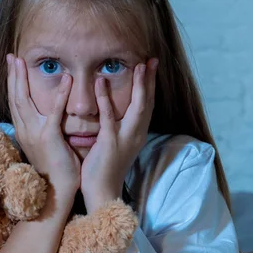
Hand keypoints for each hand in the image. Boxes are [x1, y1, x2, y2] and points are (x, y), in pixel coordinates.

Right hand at [7, 54, 79, 199]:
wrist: (57, 191)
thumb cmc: (56, 169)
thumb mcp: (45, 145)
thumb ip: (44, 129)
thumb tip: (47, 117)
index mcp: (23, 132)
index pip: (15, 103)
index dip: (12, 83)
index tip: (12, 67)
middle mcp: (25, 131)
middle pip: (14, 97)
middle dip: (12, 75)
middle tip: (12, 57)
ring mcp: (35, 133)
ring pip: (25, 101)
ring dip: (23, 79)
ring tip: (23, 62)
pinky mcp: (49, 137)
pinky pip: (54, 112)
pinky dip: (60, 94)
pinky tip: (66, 79)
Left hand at [81, 58, 157, 212]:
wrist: (103, 192)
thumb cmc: (105, 169)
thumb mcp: (116, 145)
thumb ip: (118, 128)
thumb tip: (115, 113)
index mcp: (137, 134)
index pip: (147, 106)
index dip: (150, 86)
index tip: (151, 67)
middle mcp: (136, 134)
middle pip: (148, 102)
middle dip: (150, 80)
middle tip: (152, 60)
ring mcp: (125, 138)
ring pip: (137, 107)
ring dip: (139, 86)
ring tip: (139, 66)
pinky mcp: (110, 143)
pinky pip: (109, 117)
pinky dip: (106, 99)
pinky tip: (101, 83)